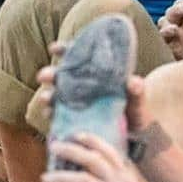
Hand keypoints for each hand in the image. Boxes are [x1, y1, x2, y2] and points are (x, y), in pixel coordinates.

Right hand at [36, 44, 152, 132]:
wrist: (137, 133)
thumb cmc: (137, 107)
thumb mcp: (138, 97)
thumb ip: (137, 90)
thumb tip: (133, 82)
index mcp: (96, 72)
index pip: (77, 56)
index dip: (64, 50)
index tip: (54, 48)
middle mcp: (82, 86)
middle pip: (61, 76)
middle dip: (50, 74)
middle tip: (44, 76)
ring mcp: (77, 103)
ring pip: (56, 96)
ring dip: (48, 95)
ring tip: (44, 98)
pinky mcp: (74, 121)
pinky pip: (59, 117)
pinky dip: (52, 115)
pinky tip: (49, 116)